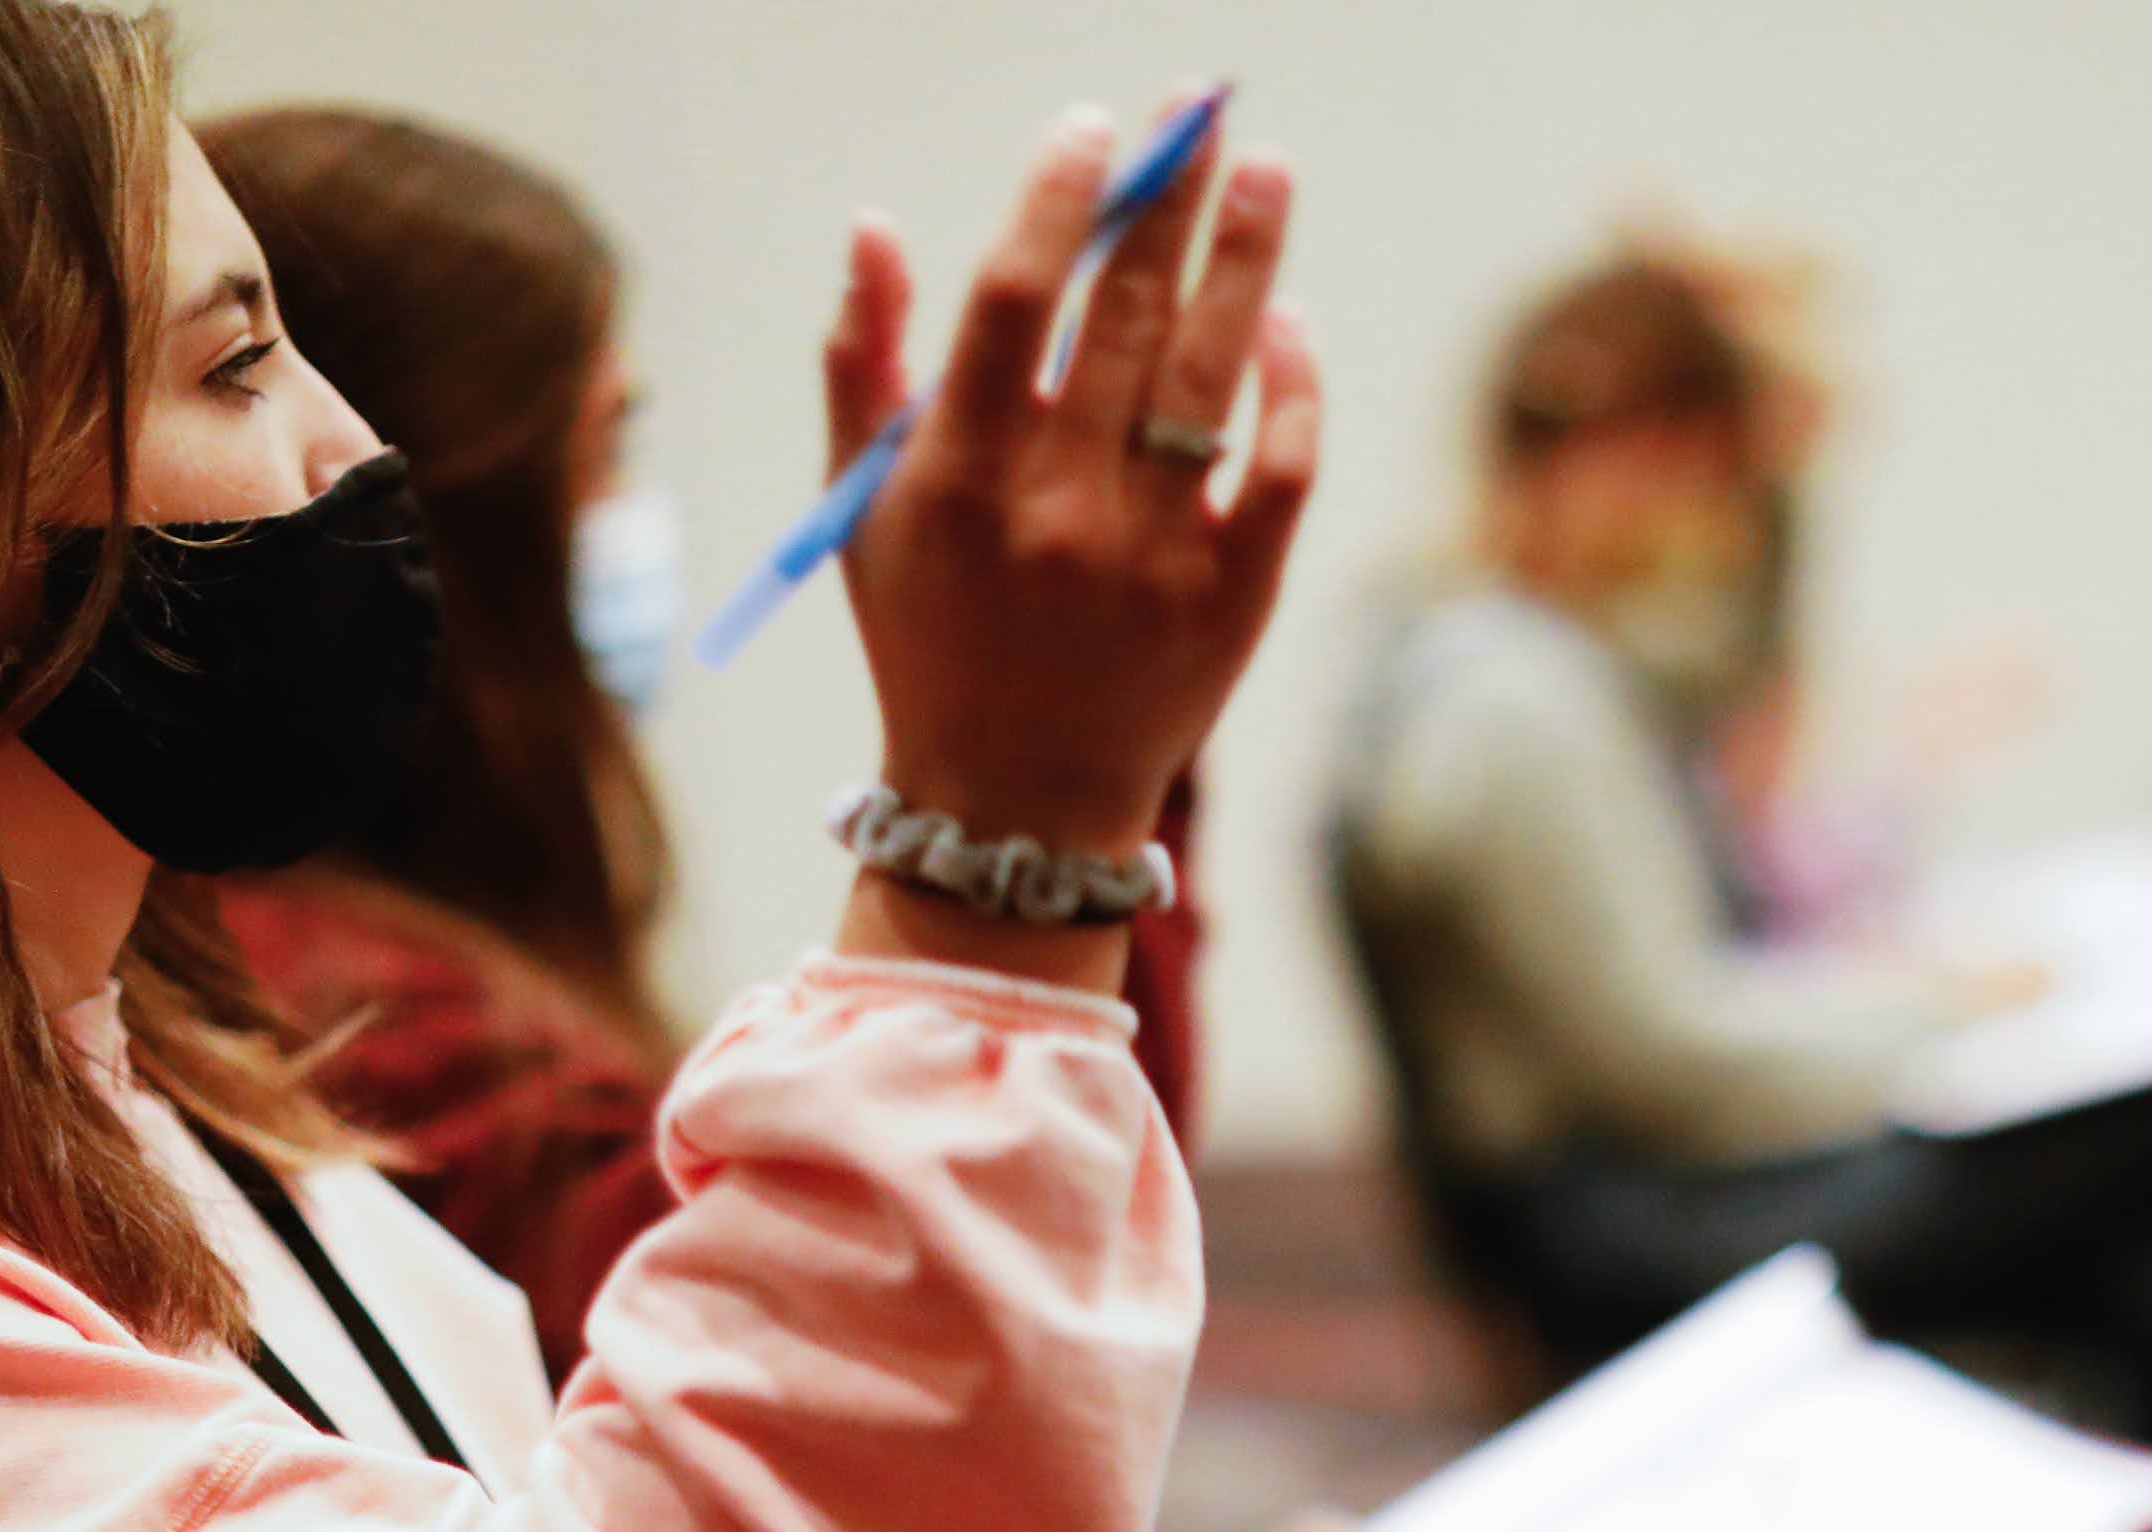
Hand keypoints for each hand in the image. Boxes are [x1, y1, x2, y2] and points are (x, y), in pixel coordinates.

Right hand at [823, 110, 1317, 859]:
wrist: (1016, 805)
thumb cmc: (932, 636)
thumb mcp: (860, 513)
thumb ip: (862, 366)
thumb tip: (874, 225)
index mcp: (958, 478)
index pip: (1009, 301)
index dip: (1055, 199)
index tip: (1091, 129)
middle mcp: (1059, 512)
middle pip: (1122, 314)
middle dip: (1166, 196)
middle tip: (1202, 107)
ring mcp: (1155, 556)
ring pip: (1212, 372)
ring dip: (1245, 257)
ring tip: (1266, 171)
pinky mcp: (1234, 597)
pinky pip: (1283, 464)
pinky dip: (1291, 385)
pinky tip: (1281, 324)